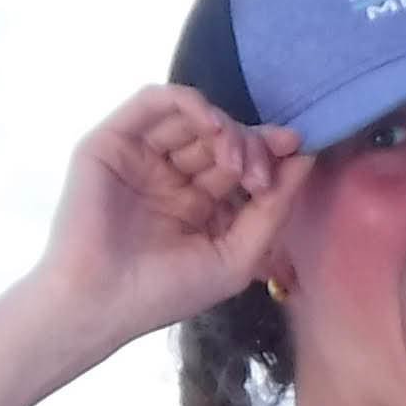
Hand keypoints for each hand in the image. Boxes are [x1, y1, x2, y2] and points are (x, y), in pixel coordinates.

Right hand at [30, 85, 309, 356]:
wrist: (99, 304)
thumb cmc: (163, 293)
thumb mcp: (236, 255)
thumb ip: (273, 208)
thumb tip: (305, 157)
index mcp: (196, 203)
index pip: (239, 161)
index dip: (269, 150)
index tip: (295, 148)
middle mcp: (169, 174)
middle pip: (221, 136)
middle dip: (250, 144)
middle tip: (258, 171)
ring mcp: (140, 156)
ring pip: (193, 116)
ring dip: (225, 128)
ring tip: (235, 160)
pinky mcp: (112, 141)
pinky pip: (155, 101)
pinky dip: (190, 103)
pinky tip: (213, 126)